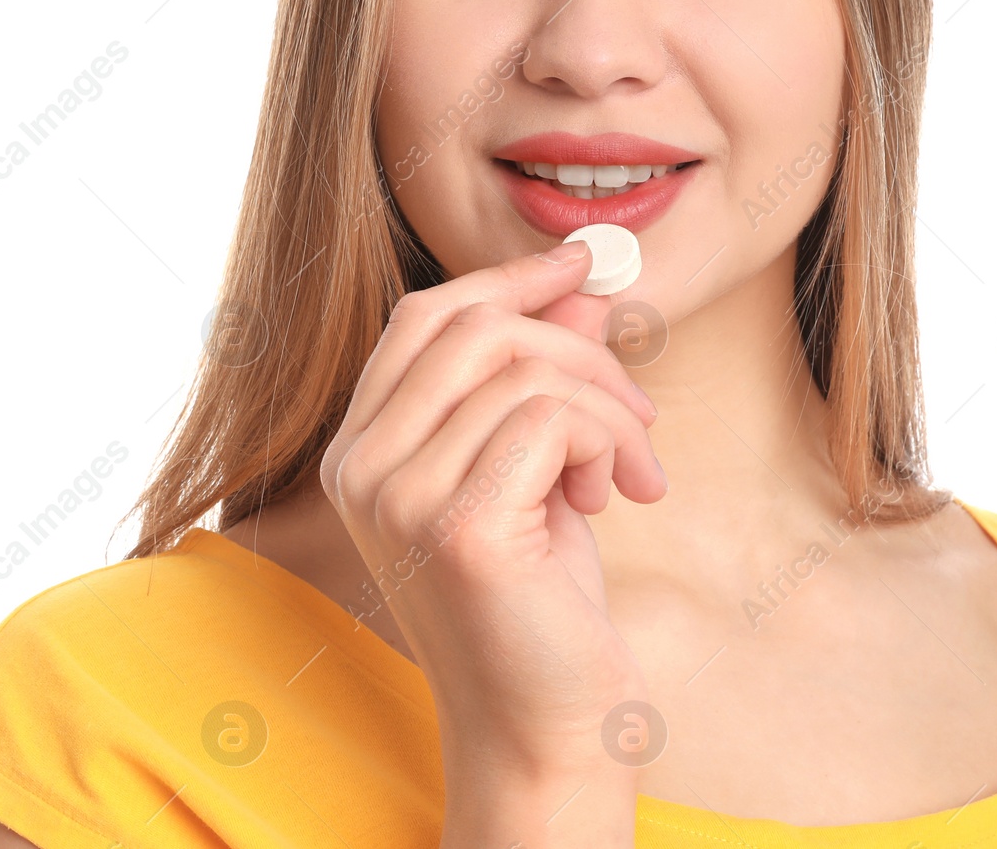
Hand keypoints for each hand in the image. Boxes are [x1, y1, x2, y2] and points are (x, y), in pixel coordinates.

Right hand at [320, 242, 664, 842]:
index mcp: (362, 449)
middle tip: (636, 410)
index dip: (506, 281)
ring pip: (524, 368)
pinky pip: (550, 417)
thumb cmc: (541, 601)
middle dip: (578, 349)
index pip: (423, 317)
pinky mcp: (458, 526)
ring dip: (608, 406)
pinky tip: (617, 498)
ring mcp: (398, 497)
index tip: (580, 266)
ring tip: (630, 472)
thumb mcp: (538, 466)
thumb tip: (579, 282)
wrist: (547, 729)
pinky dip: (608, 440)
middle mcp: (360, 468)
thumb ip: (542, 374)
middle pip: (473, 326)